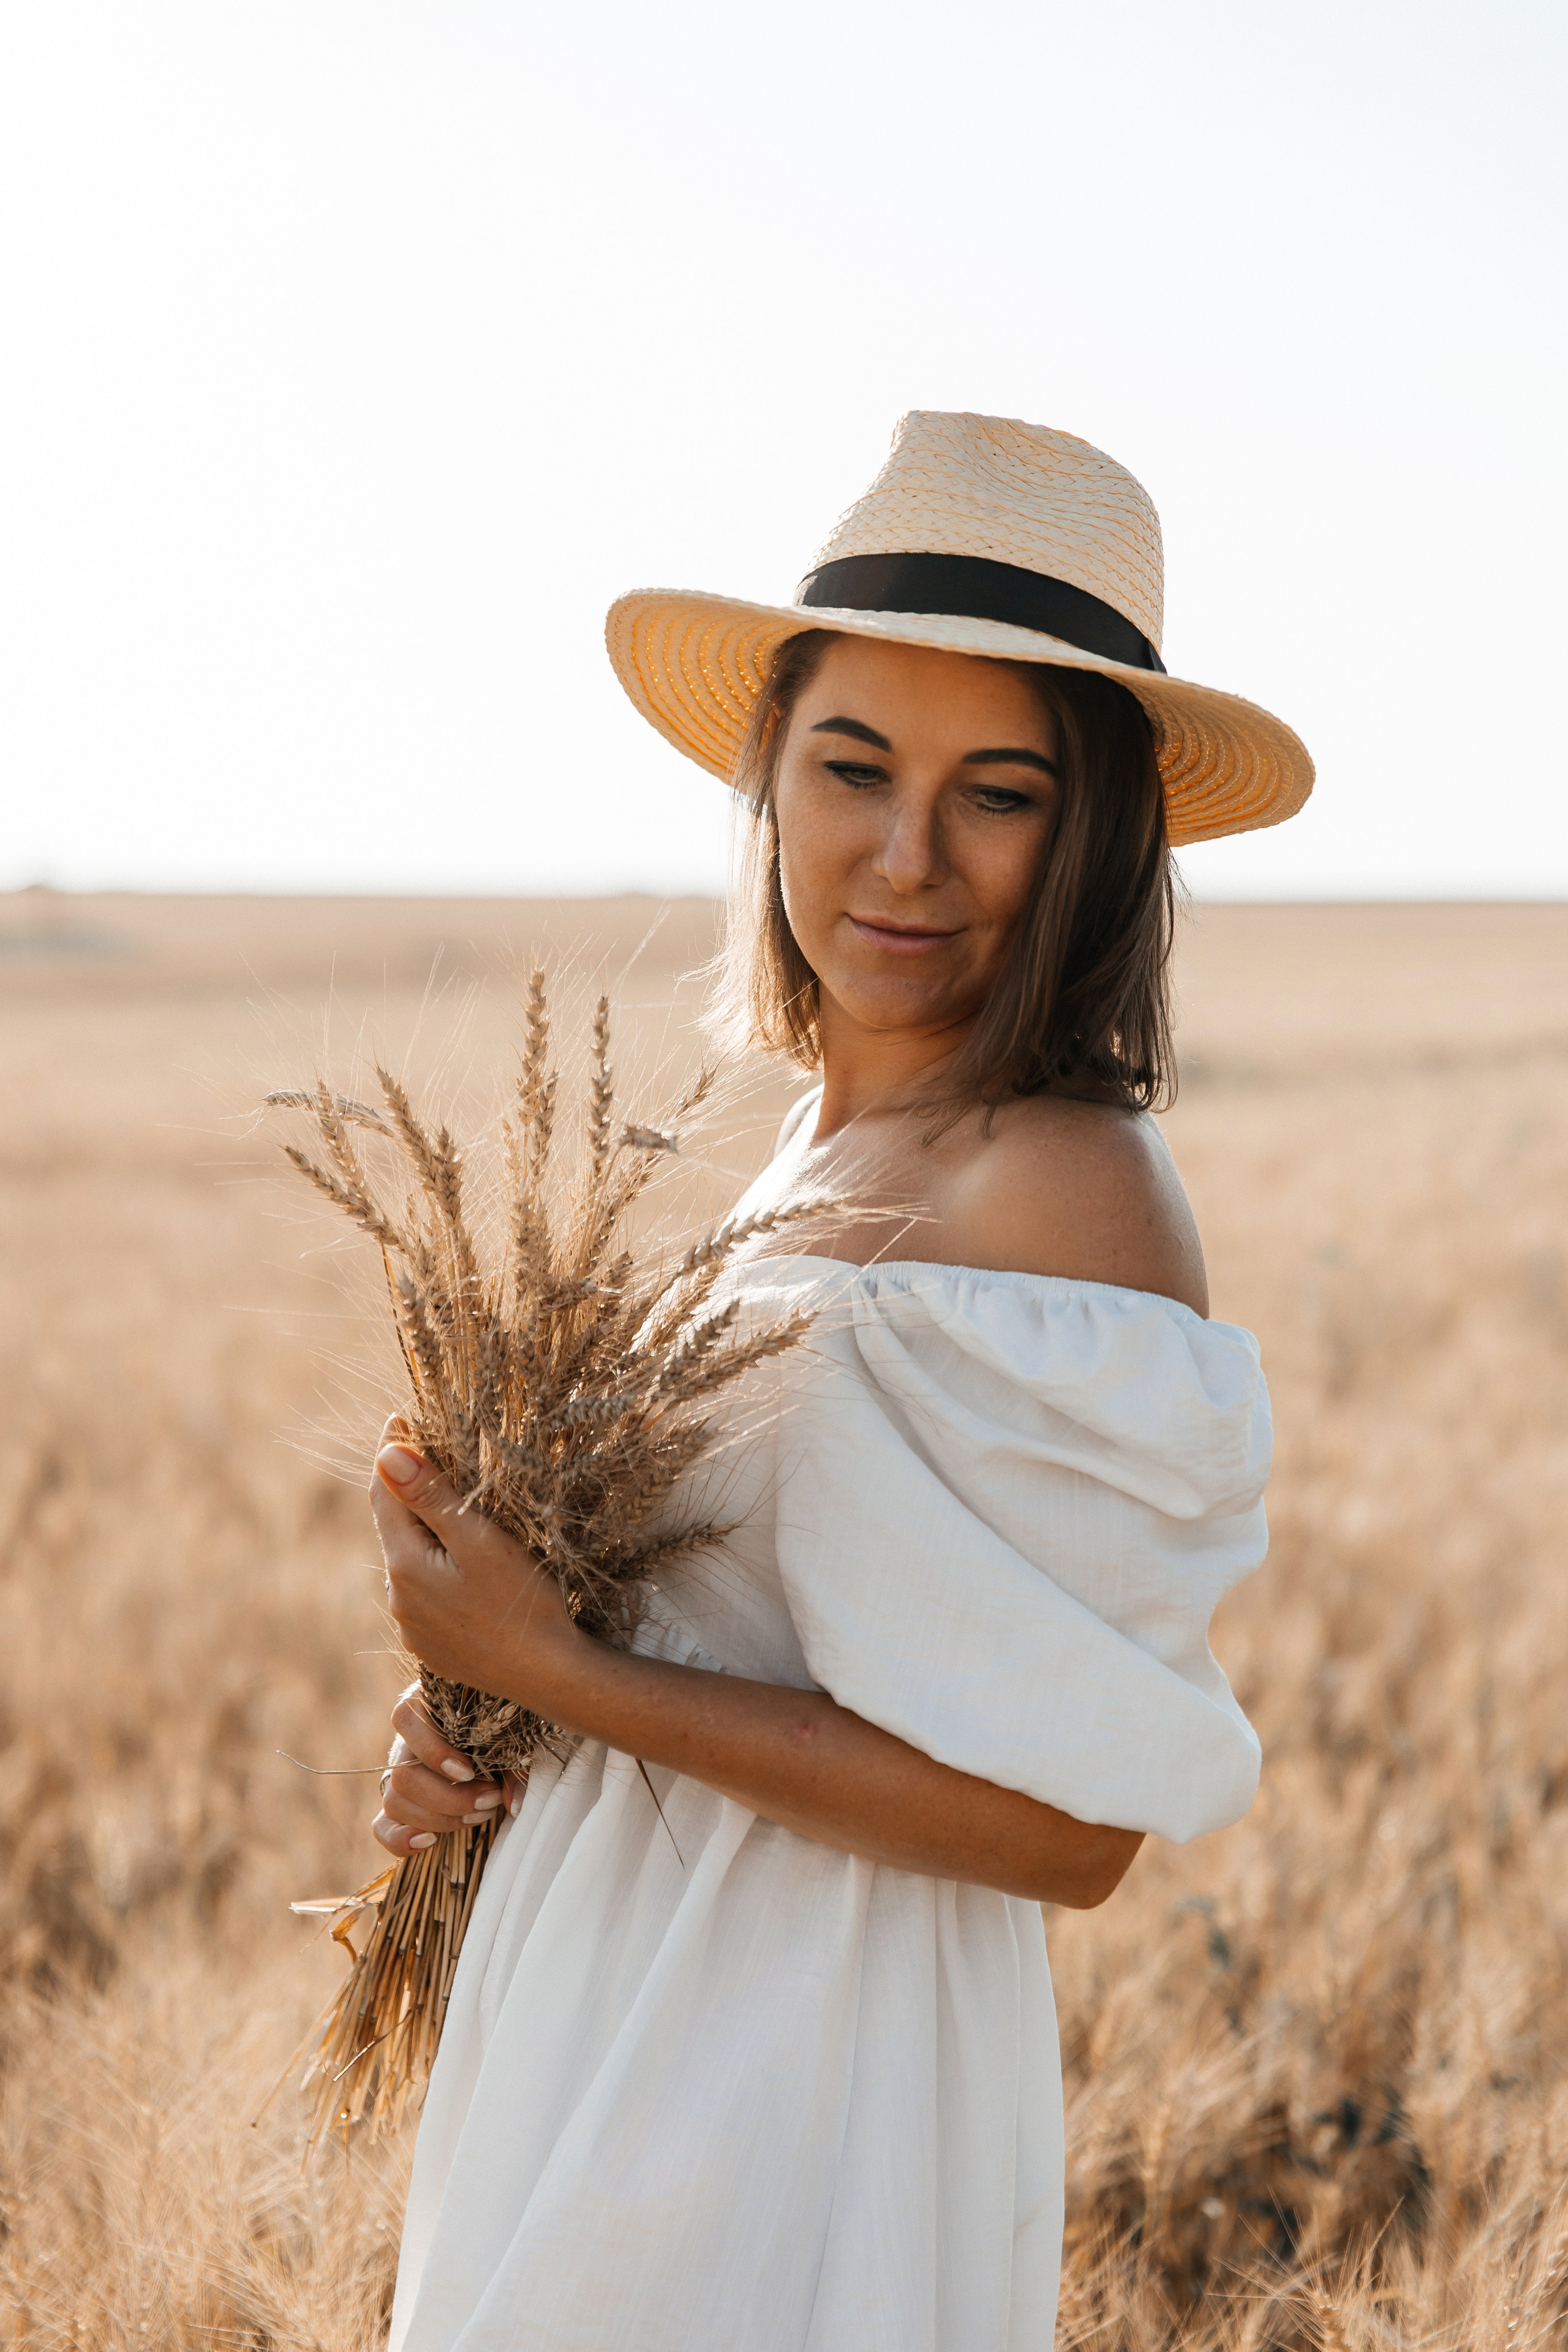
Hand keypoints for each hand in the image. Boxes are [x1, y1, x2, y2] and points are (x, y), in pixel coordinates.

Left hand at [369, 1417, 587, 1715]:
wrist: (548, 1677)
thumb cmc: (521, 1602)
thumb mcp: (479, 1540)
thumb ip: (430, 1497)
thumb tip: (387, 1454)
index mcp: (405, 1566)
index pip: (384, 1493)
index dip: (391, 1452)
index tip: (400, 1417)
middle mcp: (398, 1598)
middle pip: (395, 1527)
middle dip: (406, 1488)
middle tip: (426, 1449)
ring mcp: (414, 1627)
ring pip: (411, 1561)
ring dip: (423, 1530)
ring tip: (448, 1501)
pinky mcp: (434, 1647)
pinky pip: (425, 1593)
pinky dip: (435, 1566)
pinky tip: (460, 1562)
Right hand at [373, 1684, 517, 1857]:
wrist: (491, 1736)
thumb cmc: (500, 1729)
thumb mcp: (509, 1736)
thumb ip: (514, 1765)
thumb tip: (514, 1804)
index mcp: (425, 1708)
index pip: (406, 1721)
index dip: (433, 1752)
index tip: (469, 1773)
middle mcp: (405, 1742)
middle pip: (403, 1776)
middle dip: (449, 1799)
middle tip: (489, 1801)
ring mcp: (398, 1774)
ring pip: (395, 1802)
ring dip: (438, 1819)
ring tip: (480, 1815)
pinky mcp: (399, 1802)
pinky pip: (382, 1826)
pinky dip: (400, 1839)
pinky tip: (429, 1842)